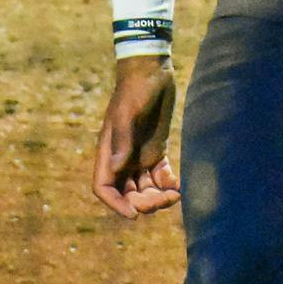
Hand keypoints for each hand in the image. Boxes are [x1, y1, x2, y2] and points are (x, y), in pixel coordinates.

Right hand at [91, 55, 181, 218]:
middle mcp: (123, 157)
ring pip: (145, 188)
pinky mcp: (157, 150)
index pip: (104, 187)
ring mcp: (140, 154)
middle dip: (143, 203)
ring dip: (158, 197)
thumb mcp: (128, 112)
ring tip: (175, 193)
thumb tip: (118, 167)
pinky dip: (168, 185)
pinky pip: (160, 177)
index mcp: (109, 150)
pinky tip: (179, 185)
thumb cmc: (136, 88)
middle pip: (127, 193)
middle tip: (165, 199)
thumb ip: (123, 140)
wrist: (152, 69)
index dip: (115, 204)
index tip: (134, 214)